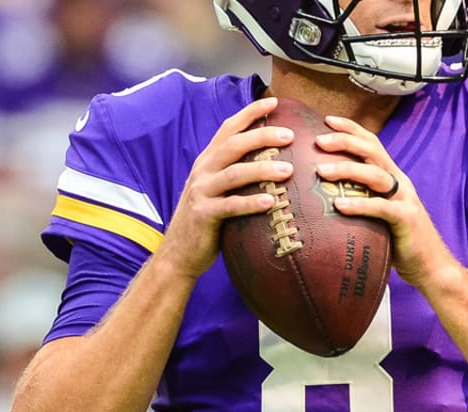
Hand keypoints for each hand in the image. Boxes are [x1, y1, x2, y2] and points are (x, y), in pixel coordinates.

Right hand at [159, 96, 295, 279]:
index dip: (250, 113)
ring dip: (263, 170)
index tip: (274, 102)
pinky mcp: (204, 215)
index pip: (229, 128)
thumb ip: (236, 174)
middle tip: (290, 135)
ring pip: (235, 174)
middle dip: (262, 136)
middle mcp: (203, 171)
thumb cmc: (206, 221)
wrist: (178, 253)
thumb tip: (273, 161)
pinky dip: (251, 203)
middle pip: (234, 145)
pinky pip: (231, 206)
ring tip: (289, 170)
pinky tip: (272, 202)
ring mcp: (201, 192)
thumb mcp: (218, 190)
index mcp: (208, 161)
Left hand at [313, 116, 457, 288]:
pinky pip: (381, 208)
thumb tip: (324, 197)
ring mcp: (404, 199)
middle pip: (373, 151)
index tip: (327, 119)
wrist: (430, 266)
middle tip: (318, 140)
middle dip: (345, 141)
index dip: (351, 129)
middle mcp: (399, 182)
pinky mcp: (406, 219)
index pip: (372, 144)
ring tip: (321, 170)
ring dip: (347, 169)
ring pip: (376, 175)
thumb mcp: (377, 215)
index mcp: (392, 177)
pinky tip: (339, 205)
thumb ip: (360, 200)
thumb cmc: (398, 241)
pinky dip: (360, 205)